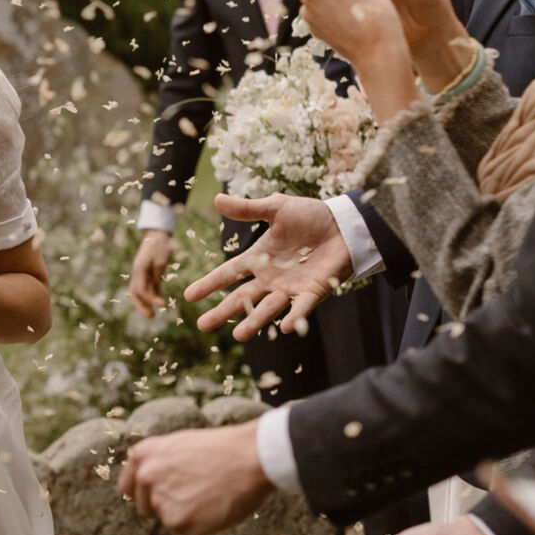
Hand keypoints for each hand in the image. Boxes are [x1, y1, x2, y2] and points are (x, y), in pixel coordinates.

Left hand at [119, 422, 272, 534]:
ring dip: (187, 515)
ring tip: (212, 495)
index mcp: (143, 454)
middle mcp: (145, 477)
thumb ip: (161, 465)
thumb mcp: (181, 446)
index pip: (128, 487)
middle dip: (167, 506)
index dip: (146, 494)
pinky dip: (201, 527)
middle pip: (146, 508)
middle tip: (197, 494)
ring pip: (169, 520)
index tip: (160, 496)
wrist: (252, 457)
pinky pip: (186, 534)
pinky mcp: (178, 523)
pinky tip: (216, 508)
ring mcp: (160, 501)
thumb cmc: (224, 449)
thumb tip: (152, 487)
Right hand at [126, 229, 174, 320]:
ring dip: (143, 304)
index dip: (150, 299)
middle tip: (151, 317)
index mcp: (139, 269)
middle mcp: (136, 272)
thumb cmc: (160, 245)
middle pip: (134, 293)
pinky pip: (145, 288)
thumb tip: (156, 290)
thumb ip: (157, 275)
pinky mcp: (145, 273)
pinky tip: (159, 303)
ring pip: (137, 292)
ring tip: (152, 315)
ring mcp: (139, 273)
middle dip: (141, 306)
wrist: (157, 233)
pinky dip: (150, 296)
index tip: (162, 305)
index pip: (141, 289)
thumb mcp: (161, 260)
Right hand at [186, 193, 349, 337]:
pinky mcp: (314, 291)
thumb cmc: (310, 215)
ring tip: (238, 335)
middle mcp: (271, 278)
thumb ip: (248, 209)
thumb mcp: (276, 208)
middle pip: (242, 298)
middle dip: (223, 311)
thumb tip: (216, 199)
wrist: (344, 224)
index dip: (210, 283)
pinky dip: (295, 317)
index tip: (189, 296)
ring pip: (268, 308)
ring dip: (254, 321)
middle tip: (202, 326)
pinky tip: (285, 328)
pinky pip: (302, 307)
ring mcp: (291, 287)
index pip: (229, 273)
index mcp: (259, 258)